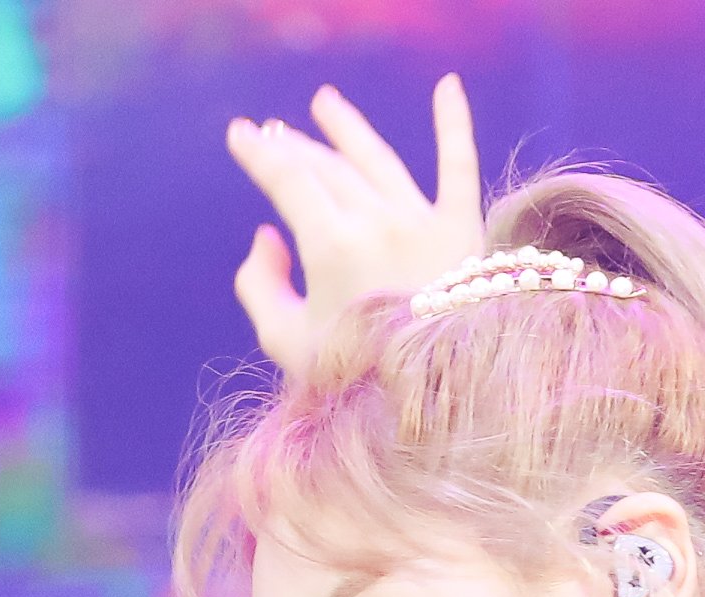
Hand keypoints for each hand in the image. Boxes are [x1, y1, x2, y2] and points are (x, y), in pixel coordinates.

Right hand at [225, 74, 483, 378]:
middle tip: (278, 134)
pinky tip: (447, 86)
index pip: (288, 180)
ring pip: (378, 160)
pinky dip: (454, 123)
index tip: (241, 135)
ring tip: (326, 104)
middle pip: (328, 169)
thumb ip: (260, 286)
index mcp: (331, 245)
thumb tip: (267, 239)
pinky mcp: (463, 232)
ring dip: (348, 128)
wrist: (435, 403)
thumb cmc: (355, 381)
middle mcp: (376, 221)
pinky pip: (459, 166)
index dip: (260, 154)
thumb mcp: (286, 344)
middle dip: (297, 147)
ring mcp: (422, 222)